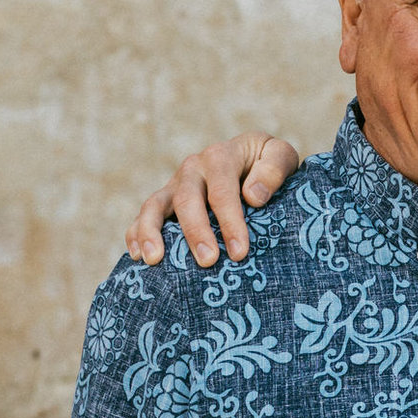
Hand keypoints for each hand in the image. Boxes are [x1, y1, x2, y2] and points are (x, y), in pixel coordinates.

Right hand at [125, 133, 302, 267]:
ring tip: (154, 259)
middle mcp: (193, 168)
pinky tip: (138, 256)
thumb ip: (274, 169)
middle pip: (187, 198)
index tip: (240, 251)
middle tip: (208, 261)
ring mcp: (175, 185)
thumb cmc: (269, 166)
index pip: (222, 189)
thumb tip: (252, 196)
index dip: (229, 220)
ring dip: (151, 232)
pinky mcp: (165, 202)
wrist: (252, 161)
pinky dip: (136, 234)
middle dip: (196, 231)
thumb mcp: (281, 157)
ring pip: (155, 205)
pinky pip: (143, 216)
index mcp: (221, 156)